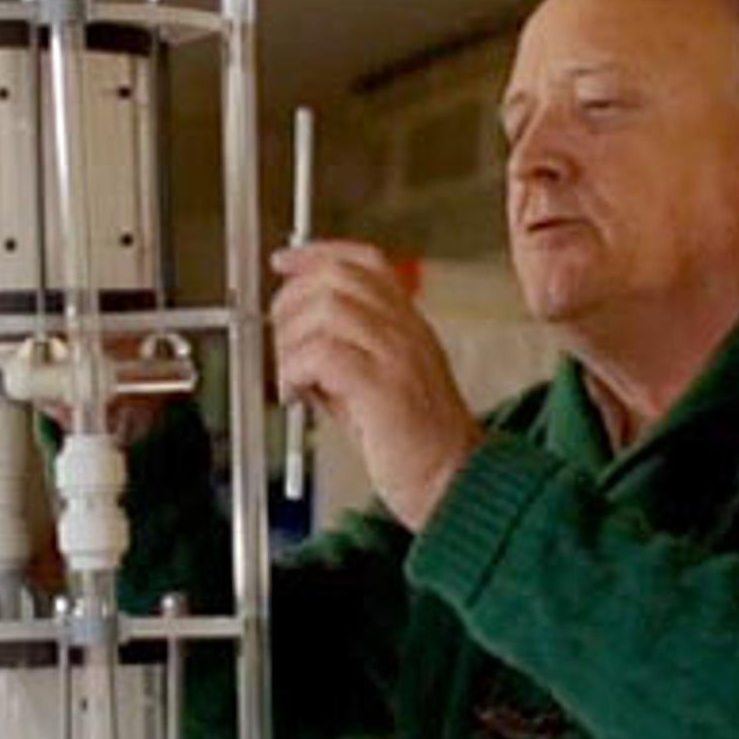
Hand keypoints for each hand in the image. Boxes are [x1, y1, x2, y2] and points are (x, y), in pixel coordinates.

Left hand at [272, 240, 480, 527]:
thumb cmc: (416, 445)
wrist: (456, 484)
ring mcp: (399, 356)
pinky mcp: (384, 388)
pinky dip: (296, 369)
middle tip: (282, 340)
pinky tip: (298, 394)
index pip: (365, 262)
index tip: (285, 261)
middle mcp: (407, 331)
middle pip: (338, 277)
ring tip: (292, 377)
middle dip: (292, 301)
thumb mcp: (376, 384)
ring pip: (327, 308)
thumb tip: (292, 338)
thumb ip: (341, 355)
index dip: (318, 254)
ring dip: (291, 340)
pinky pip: (323, 353)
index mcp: (409, 326)